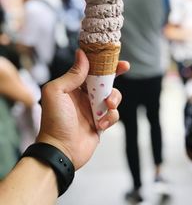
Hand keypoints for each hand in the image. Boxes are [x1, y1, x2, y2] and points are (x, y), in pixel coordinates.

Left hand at [37, 49, 128, 169]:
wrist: (61, 150)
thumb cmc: (55, 120)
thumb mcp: (57, 92)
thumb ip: (71, 74)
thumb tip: (81, 54)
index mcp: (73, 86)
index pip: (89, 69)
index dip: (101, 61)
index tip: (112, 54)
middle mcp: (84, 96)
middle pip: (104, 80)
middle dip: (114, 75)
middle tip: (124, 67)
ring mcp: (94, 109)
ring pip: (113, 96)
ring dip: (114, 98)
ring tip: (107, 105)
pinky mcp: (101, 122)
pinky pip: (113, 114)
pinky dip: (111, 117)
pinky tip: (101, 125)